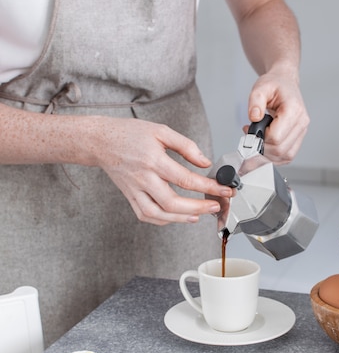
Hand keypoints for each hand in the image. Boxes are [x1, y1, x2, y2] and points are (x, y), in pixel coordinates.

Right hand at [96, 118, 231, 225]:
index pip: (186, 179)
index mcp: (153, 160)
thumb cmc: (130, 134)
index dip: (208, 187)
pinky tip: (176, 217)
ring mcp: (135, 190)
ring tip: (198, 216)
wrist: (101, 141)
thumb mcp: (161, 131)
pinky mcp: (129, 196)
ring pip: (158, 214)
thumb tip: (205, 162)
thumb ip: (186, 146)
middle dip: (198, 208)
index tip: (224, 190)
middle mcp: (143, 178)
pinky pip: (146, 215)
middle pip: (173, 202)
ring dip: (181, 219)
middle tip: (214, 206)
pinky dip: (162, 220)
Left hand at [246, 66, 309, 163]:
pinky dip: (274, 156)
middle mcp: (301, 122)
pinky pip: (288, 155)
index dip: (261, 138)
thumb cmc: (275, 85)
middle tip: (251, 136)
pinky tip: (266, 145)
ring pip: (285, 156)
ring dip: (268, 154)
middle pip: (280, 149)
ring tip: (258, 139)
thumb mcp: (261, 87)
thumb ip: (255, 101)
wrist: (285, 82)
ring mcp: (301, 131)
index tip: (251, 130)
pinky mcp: (298, 138)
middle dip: (262, 147)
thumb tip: (254, 117)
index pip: (276, 137)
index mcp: (294, 110)